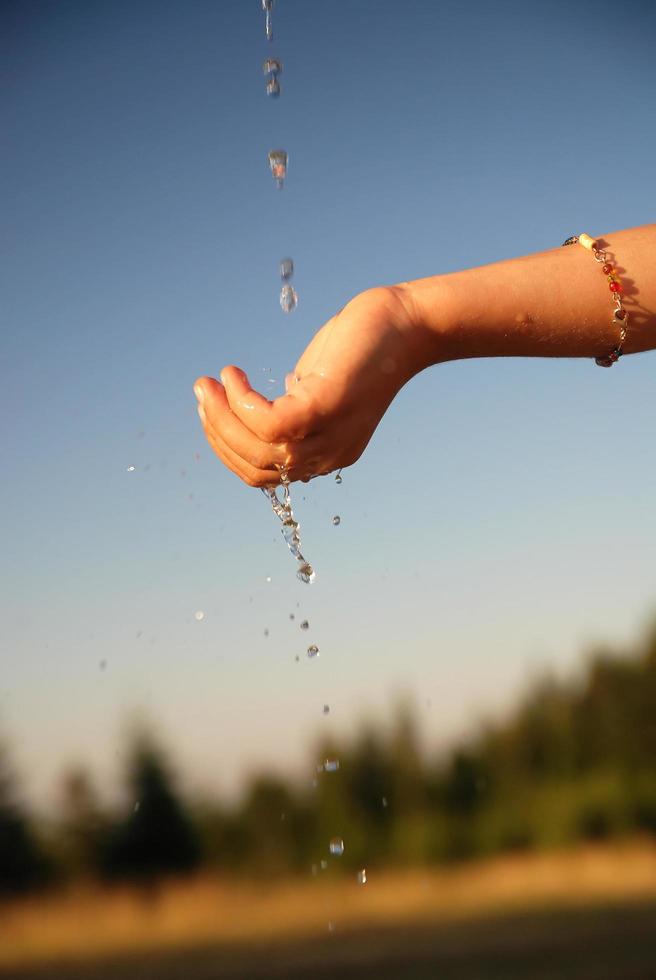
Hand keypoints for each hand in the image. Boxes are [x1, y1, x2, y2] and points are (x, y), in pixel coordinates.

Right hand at [193, 285, 428, 486]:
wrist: (406, 324)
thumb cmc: (359, 349)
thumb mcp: (316, 385)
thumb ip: (289, 404)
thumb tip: (250, 407)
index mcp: (327, 454)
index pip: (262, 475)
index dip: (226, 447)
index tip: (209, 410)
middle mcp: (330, 454)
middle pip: (254, 468)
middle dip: (217, 432)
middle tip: (202, 391)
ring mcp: (330, 434)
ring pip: (257, 448)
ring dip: (221, 416)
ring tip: (209, 382)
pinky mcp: (326, 407)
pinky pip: (268, 422)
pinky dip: (240, 400)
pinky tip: (233, 375)